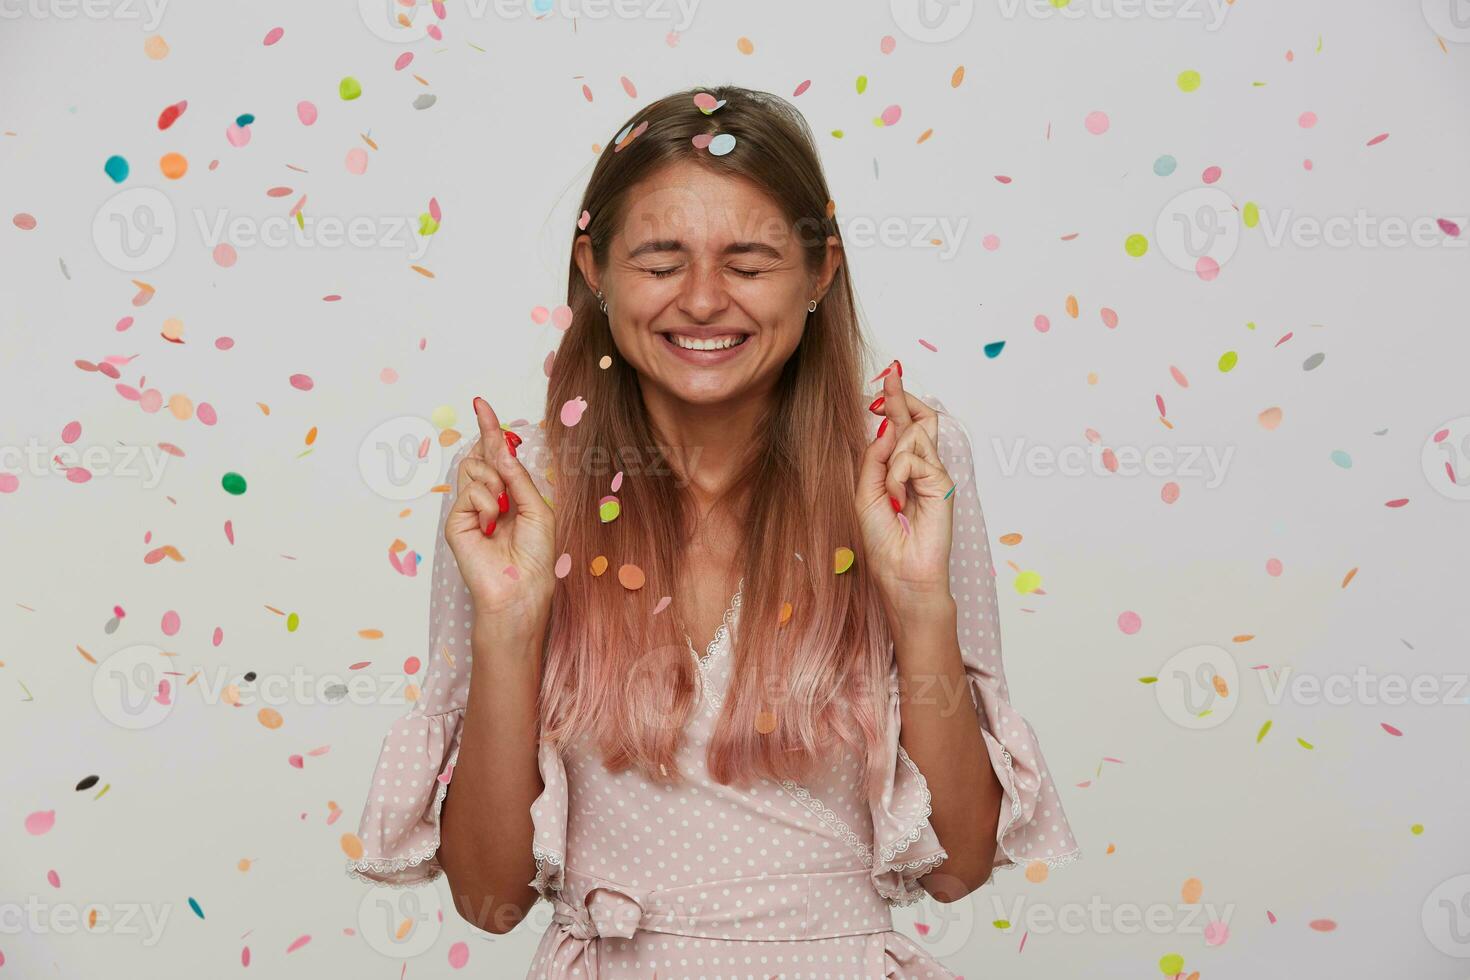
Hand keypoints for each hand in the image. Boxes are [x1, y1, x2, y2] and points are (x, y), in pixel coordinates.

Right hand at [444, 397, 556, 624]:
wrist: (521, 587)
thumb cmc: (535, 555)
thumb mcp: (537, 508)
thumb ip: (518, 477)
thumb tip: (500, 449)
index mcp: (509, 493)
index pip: (495, 455)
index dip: (489, 429)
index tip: (481, 404)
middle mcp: (488, 498)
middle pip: (481, 454)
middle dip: (489, 442)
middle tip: (496, 444)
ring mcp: (470, 509)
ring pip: (474, 468)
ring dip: (494, 483)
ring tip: (501, 511)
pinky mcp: (456, 522)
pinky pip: (470, 491)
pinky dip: (486, 503)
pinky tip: (491, 525)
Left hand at [855, 362, 955, 618]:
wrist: (902, 575)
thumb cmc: (884, 543)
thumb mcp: (867, 494)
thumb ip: (874, 459)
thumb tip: (885, 425)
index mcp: (903, 472)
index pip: (904, 429)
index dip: (896, 402)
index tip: (888, 377)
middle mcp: (922, 469)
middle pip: (918, 420)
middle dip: (901, 398)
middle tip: (891, 376)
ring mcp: (934, 475)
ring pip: (912, 436)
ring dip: (891, 458)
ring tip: (892, 494)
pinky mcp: (942, 483)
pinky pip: (911, 459)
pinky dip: (897, 475)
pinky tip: (898, 500)